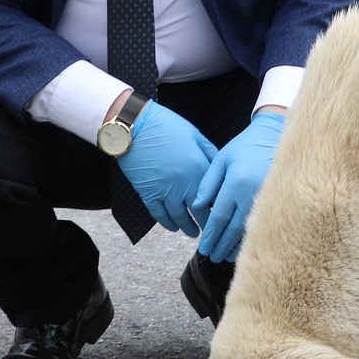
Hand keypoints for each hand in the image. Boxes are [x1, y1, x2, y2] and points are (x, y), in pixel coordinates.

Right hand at [116, 101, 215, 236]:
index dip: (219, 208)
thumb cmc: (167, 125)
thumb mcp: (195, 135)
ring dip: (188, 227)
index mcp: (198, 168)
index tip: (223, 213)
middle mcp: (183, 184)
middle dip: (206, 224)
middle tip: (212, 231)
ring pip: (179, 218)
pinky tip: (173, 227)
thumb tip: (221, 167)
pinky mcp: (148, 193)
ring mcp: (165, 191)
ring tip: (194, 233)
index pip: (213, 196)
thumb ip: (210, 153)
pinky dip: (167, 223)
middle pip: (199, 212)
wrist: (135, 126)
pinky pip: (159, 215)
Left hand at [190, 111, 285, 263]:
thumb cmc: (245, 146)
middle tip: (211, 257)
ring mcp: (268, 199)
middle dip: (221, 245)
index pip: (219, 217)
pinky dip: (251, 238)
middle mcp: (253, 193)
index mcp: (236, 182)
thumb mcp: (222, 159)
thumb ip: (208, 183)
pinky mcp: (279, 201)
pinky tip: (243, 247)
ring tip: (224, 257)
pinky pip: (263, 225)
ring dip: (236, 247)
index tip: (203, 247)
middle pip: (233, 228)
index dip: (211, 235)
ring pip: (249, 231)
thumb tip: (198, 208)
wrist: (275, 136)